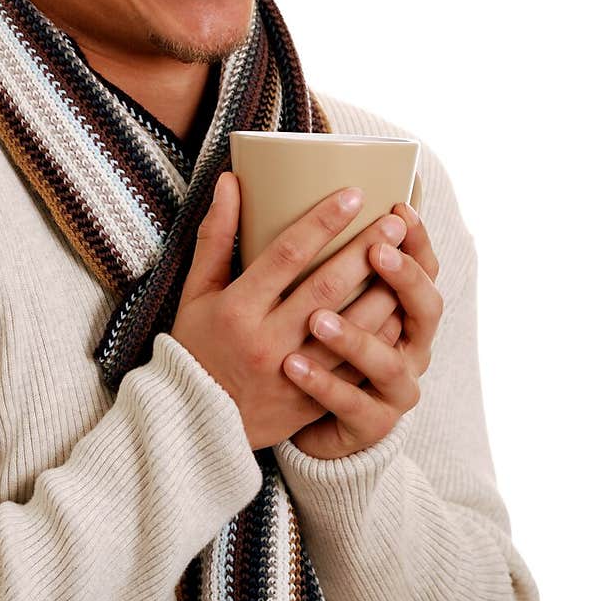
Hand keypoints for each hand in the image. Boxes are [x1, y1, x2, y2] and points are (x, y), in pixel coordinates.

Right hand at [169, 174, 410, 450]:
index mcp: (237, 309)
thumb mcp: (196, 292)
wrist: (194, 420)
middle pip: (328, 287)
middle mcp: (266, 340)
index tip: (353, 195)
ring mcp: (291, 374)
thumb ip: (215, 237)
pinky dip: (380, 338)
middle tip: (395, 220)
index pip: (287, 255)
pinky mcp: (310, 400)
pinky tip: (400, 311)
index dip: (322, 222)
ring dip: (384, 291)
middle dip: (366, 250)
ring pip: (351, 328)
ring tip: (407, 260)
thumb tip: (230, 181)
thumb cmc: (196, 346)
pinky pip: (355, 366)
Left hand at [283, 201, 444, 458]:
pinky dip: (322, 384)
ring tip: (316, 318)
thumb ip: (285, 244)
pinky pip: (350, 403)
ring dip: (353, 336)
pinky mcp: (370, 423)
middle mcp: (408, 345)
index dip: (418, 241)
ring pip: (385, 360)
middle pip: (422, 308)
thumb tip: (234, 179)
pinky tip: (292, 365)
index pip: (425, 269)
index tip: (399, 210)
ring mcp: (393, 387)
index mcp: (402, 308)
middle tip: (376, 249)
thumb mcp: (298, 291)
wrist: (306, 419)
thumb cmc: (308, 343)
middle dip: (400, 277)